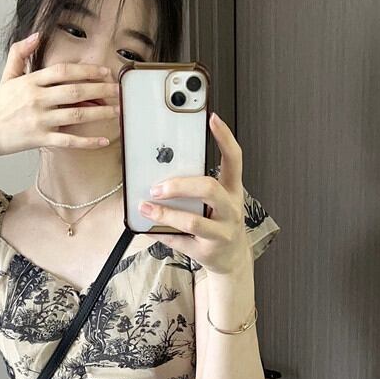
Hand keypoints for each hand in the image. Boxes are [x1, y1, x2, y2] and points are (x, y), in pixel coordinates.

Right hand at [0, 33, 119, 156]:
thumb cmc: (1, 105)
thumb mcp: (8, 75)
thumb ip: (20, 52)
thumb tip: (37, 35)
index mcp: (32, 82)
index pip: (64, 71)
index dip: (86, 70)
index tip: (104, 72)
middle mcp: (37, 99)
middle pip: (75, 91)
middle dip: (100, 89)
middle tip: (117, 90)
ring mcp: (40, 120)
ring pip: (76, 114)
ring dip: (100, 112)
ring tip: (116, 111)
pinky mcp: (41, 138)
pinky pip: (69, 140)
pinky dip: (87, 142)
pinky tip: (103, 140)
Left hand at [138, 111, 250, 277]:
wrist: (231, 259)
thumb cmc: (219, 224)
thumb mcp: (216, 202)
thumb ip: (196, 186)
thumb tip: (161, 170)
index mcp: (232, 190)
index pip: (234, 159)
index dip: (225, 138)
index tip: (213, 119)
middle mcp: (231, 209)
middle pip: (209, 189)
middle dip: (180, 185)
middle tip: (158, 186)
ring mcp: (222, 232)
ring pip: (193, 221)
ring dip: (165, 213)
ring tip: (145, 207)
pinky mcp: (208, 251)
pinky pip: (179, 240)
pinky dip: (161, 233)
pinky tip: (148, 228)